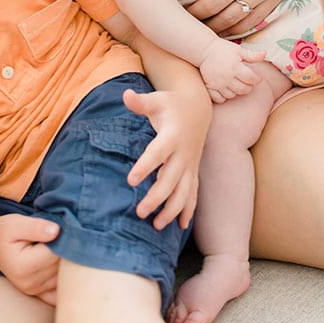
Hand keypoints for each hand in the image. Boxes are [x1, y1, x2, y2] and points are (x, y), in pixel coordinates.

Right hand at [0, 213, 59, 305]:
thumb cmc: (5, 232)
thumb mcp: (15, 223)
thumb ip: (36, 226)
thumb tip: (57, 231)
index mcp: (24, 266)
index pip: (56, 253)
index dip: (63, 238)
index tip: (58, 227)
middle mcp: (30, 283)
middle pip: (62, 265)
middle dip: (65, 249)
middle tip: (58, 235)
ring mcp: (36, 291)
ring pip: (65, 275)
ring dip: (66, 260)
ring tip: (54, 246)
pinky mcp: (40, 293)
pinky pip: (60, 289)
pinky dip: (64, 277)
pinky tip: (58, 262)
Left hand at [124, 86, 209, 230]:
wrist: (198, 107)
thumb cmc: (171, 104)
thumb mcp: (156, 99)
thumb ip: (140, 102)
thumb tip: (125, 95)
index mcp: (172, 135)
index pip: (157, 153)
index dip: (145, 166)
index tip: (130, 180)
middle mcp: (183, 152)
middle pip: (171, 179)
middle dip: (157, 197)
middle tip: (139, 212)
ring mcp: (190, 164)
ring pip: (184, 191)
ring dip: (172, 209)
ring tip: (156, 225)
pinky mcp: (193, 170)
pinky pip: (193, 193)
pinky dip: (188, 210)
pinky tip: (180, 226)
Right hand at [199, 38, 264, 102]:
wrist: (204, 50)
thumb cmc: (223, 49)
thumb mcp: (239, 50)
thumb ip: (252, 55)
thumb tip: (265, 54)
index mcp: (236, 67)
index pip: (252, 79)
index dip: (257, 79)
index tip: (256, 77)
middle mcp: (227, 77)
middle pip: (244, 90)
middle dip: (248, 86)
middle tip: (247, 82)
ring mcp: (218, 84)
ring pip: (232, 95)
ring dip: (237, 92)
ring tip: (236, 85)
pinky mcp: (210, 87)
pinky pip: (220, 99)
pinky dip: (224, 97)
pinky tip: (226, 90)